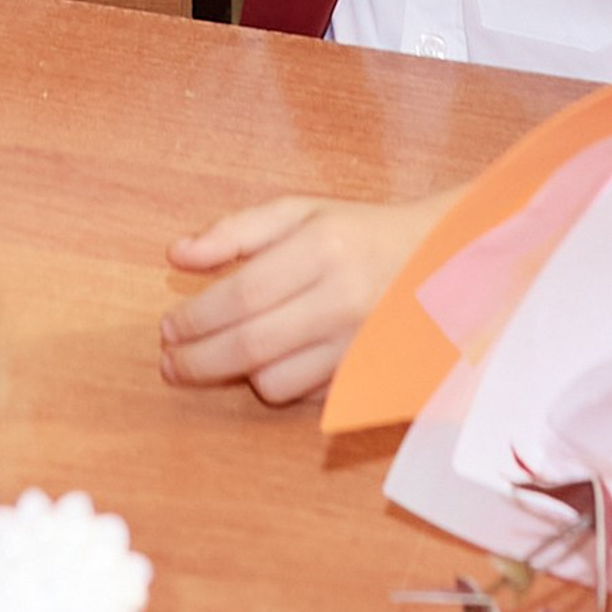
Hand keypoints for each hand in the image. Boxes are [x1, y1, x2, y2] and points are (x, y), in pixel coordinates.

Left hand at [161, 190, 438, 404]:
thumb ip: (235, 232)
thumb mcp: (300, 212)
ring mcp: (361, 346)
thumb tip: (175, 254)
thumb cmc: (360, 233)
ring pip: (279, 383)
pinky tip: (271, 366)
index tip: (167, 329)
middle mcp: (343, 300)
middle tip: (170, 364)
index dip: (197, 319)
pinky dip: (283, 386)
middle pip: (253, 346)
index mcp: (322, 249)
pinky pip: (310, 399)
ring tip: (222, 358)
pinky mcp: (373, 380)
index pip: (241, 295)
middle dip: (200, 360)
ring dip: (240, 376)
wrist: (444, 264)